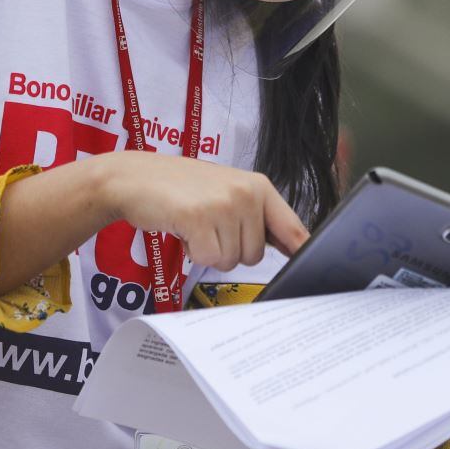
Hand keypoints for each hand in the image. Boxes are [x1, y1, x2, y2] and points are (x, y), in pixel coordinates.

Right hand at [91, 151, 309, 270]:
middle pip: (255, 256)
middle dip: (230, 251)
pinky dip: (193, 253)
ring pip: (231, 260)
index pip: (293, 228)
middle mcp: (247, 193)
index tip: (316, 270)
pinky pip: (208, 259)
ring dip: (209, 252)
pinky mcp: (199, 218)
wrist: (133, 178)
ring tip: (195, 225)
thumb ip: (257, 216)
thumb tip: (293, 247)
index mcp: (259, 186)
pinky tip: (184, 229)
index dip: (302, 253)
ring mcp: (224, 204)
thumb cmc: (181, 189)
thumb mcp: (226, 192)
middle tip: (209, 226)